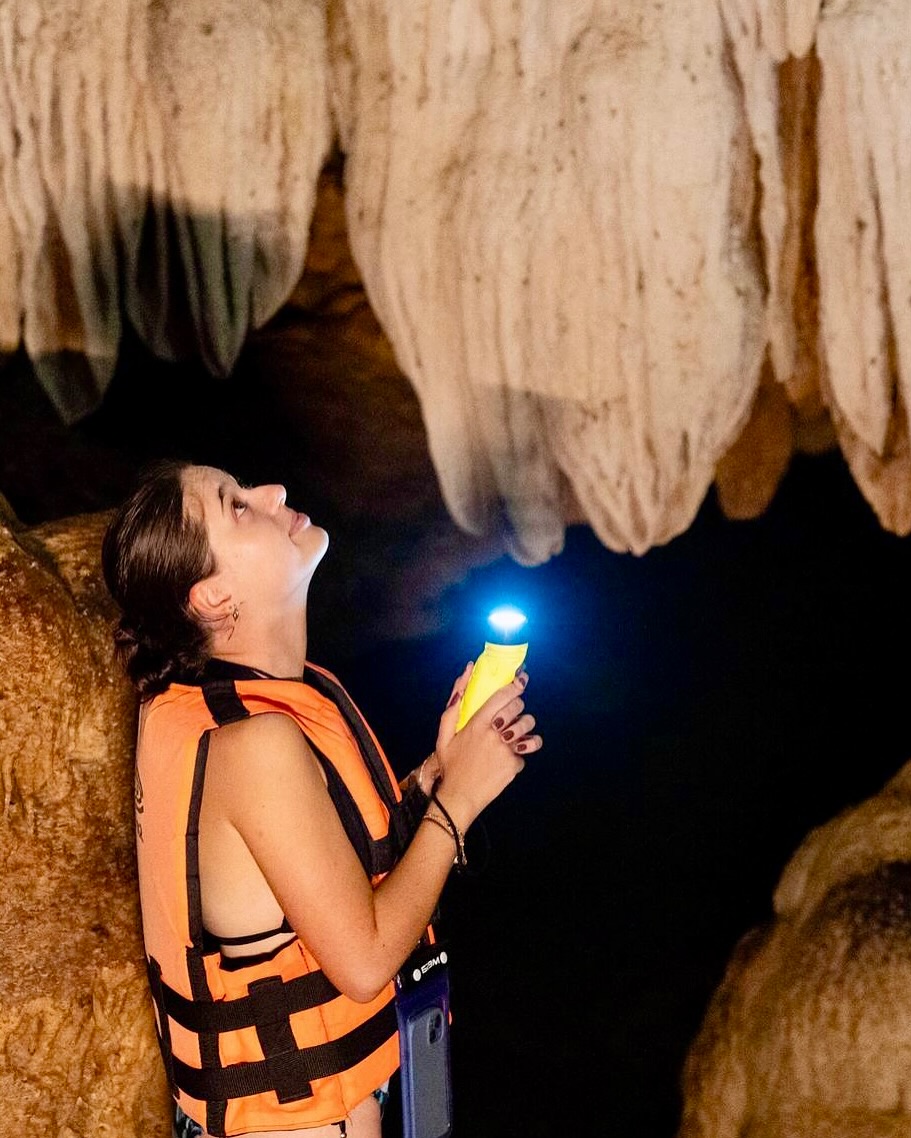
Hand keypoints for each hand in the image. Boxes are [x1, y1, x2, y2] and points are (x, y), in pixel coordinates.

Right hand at [430, 665, 542, 830]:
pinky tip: (507, 759)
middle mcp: (494, 734)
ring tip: (513, 736)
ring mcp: (506, 749)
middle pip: (519, 708)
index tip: (522, 680)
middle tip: (512, 714)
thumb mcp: (444, 736)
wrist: (459, 797)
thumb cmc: (450, 765)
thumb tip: (463, 677)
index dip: (515, 685)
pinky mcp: (514, 764)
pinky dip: (518, 755)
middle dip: (519, 707)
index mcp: (477, 724)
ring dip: (524, 729)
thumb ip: (452, 707)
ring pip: (528, 728)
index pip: (501, 697)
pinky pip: (525, 752)